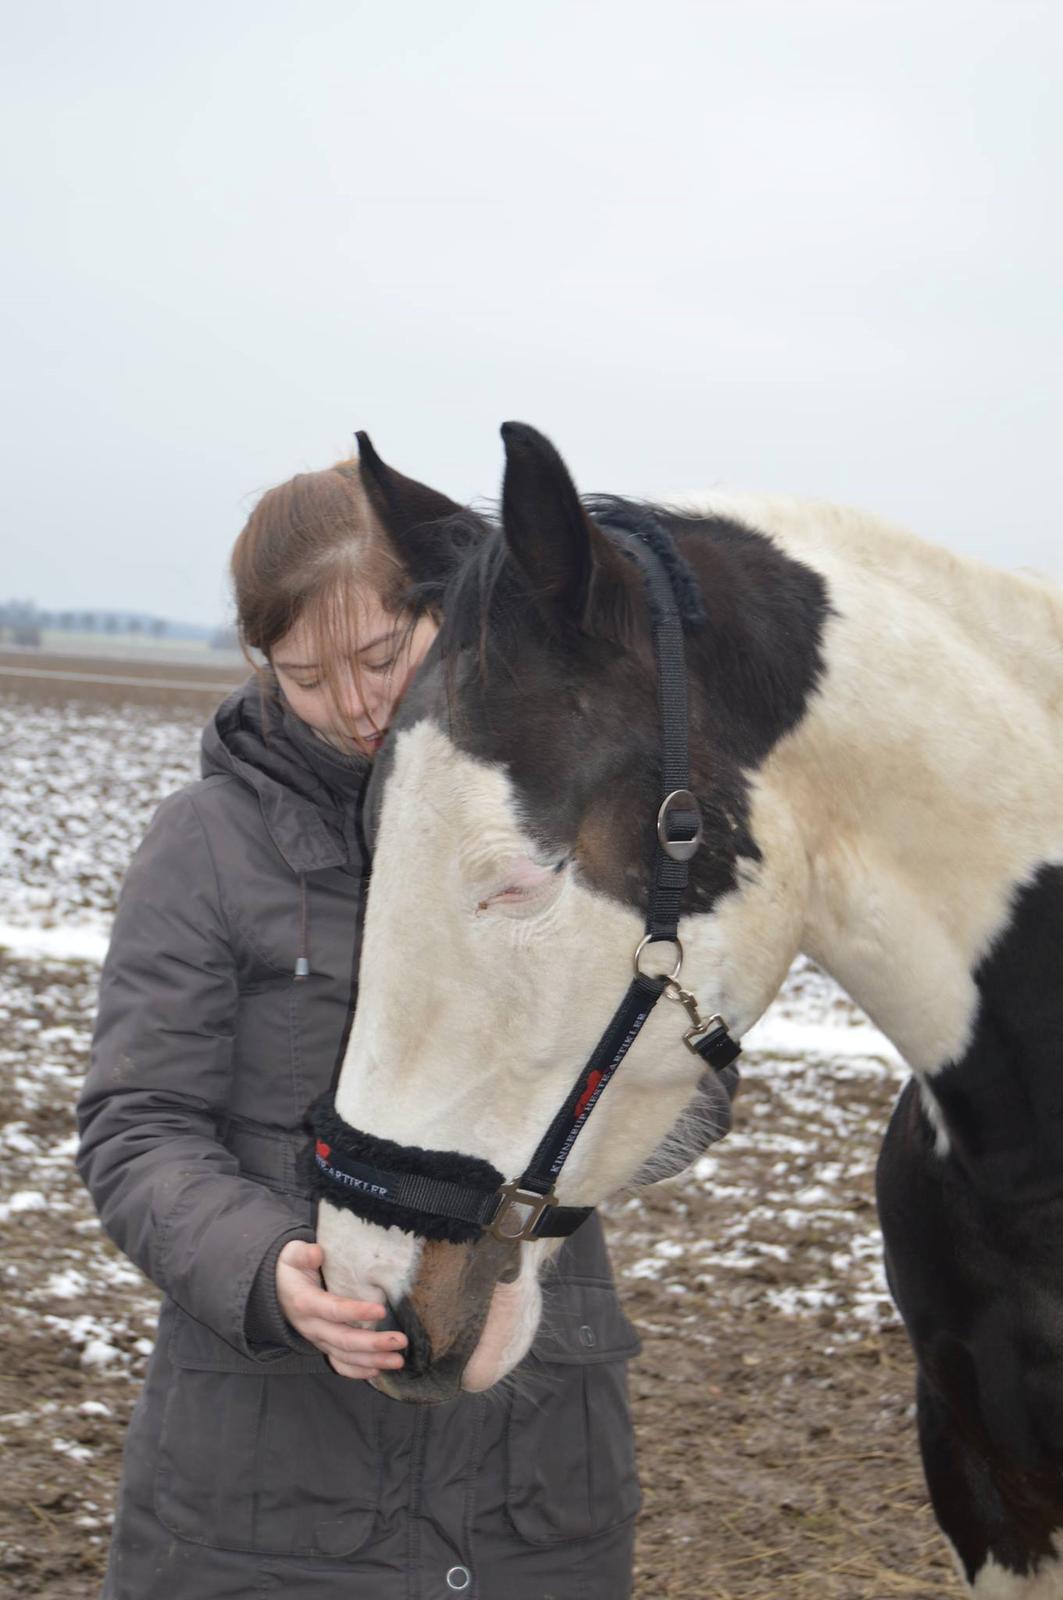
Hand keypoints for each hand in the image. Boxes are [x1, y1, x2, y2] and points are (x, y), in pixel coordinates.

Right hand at [275, 1239, 406, 1379]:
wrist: (274, 1289)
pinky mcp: (323, 1345)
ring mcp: (317, 1339)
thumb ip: (303, 1253)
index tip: (381, 1310)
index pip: (333, 1310)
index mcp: (305, 1302)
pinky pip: (339, 1363)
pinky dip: (357, 1371)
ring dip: (371, 1360)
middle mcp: (311, 1326)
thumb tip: (317, 1253)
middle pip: (343, 1339)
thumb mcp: (291, 1255)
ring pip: (344, 1355)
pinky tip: (377, 1371)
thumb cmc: (290, 1269)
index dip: (356, 1312)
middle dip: (372, 1343)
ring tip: (397, 1360)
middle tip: (400, 1341)